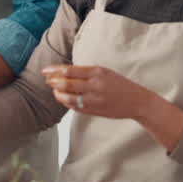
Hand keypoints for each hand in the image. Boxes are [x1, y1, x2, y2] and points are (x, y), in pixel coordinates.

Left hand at [41, 64, 162, 120]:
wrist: (137, 102)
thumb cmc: (120, 85)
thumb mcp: (105, 72)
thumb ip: (87, 73)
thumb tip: (64, 72)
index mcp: (97, 72)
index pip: (69, 70)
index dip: (54, 70)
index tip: (45, 70)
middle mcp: (94, 86)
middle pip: (66, 84)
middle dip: (53, 82)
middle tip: (47, 80)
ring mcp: (93, 100)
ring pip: (67, 97)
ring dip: (57, 93)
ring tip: (54, 90)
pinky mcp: (93, 111)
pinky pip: (74, 107)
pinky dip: (66, 102)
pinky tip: (63, 98)